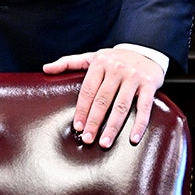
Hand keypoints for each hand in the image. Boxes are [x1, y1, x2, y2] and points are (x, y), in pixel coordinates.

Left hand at [43, 47, 163, 147]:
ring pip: (121, 106)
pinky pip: (144, 107)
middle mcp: (117, 69)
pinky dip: (139, 124)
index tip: (78, 126)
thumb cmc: (115, 59)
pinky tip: (133, 138)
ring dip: (113, 127)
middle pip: (103, 100)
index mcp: (100, 63)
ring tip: (105, 143)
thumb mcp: (92, 57)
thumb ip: (69, 62)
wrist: (146, 51)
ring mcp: (133, 77)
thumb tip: (45, 68)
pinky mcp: (149, 85)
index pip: (88, 90)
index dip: (82, 110)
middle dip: (94, 121)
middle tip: (88, 139)